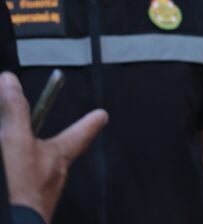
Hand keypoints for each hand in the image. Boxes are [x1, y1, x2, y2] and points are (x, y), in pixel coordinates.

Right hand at [0, 72, 107, 223]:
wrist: (12, 221)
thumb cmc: (20, 191)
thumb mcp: (15, 140)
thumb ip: (15, 111)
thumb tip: (11, 83)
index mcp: (59, 156)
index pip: (81, 133)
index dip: (90, 122)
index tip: (101, 115)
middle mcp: (54, 176)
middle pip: (58, 154)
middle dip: (52, 144)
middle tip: (42, 136)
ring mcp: (40, 195)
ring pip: (38, 173)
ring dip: (26, 164)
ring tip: (15, 158)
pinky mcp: (26, 206)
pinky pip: (23, 189)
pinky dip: (17, 182)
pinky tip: (12, 181)